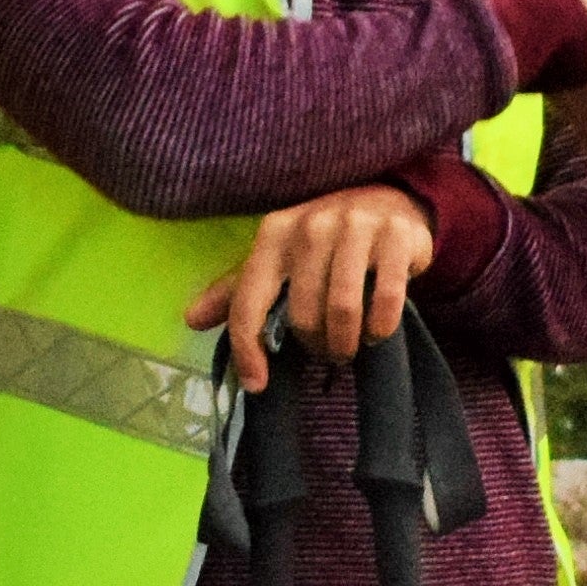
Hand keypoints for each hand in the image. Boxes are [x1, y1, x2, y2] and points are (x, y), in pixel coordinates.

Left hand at [187, 185, 434, 387]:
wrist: (389, 200)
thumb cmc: (326, 240)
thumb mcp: (279, 258)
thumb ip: (238, 289)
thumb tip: (191, 319)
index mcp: (274, 234)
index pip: (249, 301)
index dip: (249, 349)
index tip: (257, 385)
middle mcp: (310, 226)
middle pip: (302, 314)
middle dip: (315, 347)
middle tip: (326, 353)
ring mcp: (355, 227)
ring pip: (342, 309)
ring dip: (346, 343)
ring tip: (350, 347)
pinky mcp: (396, 236)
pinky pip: (385, 299)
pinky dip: (381, 327)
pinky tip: (378, 331)